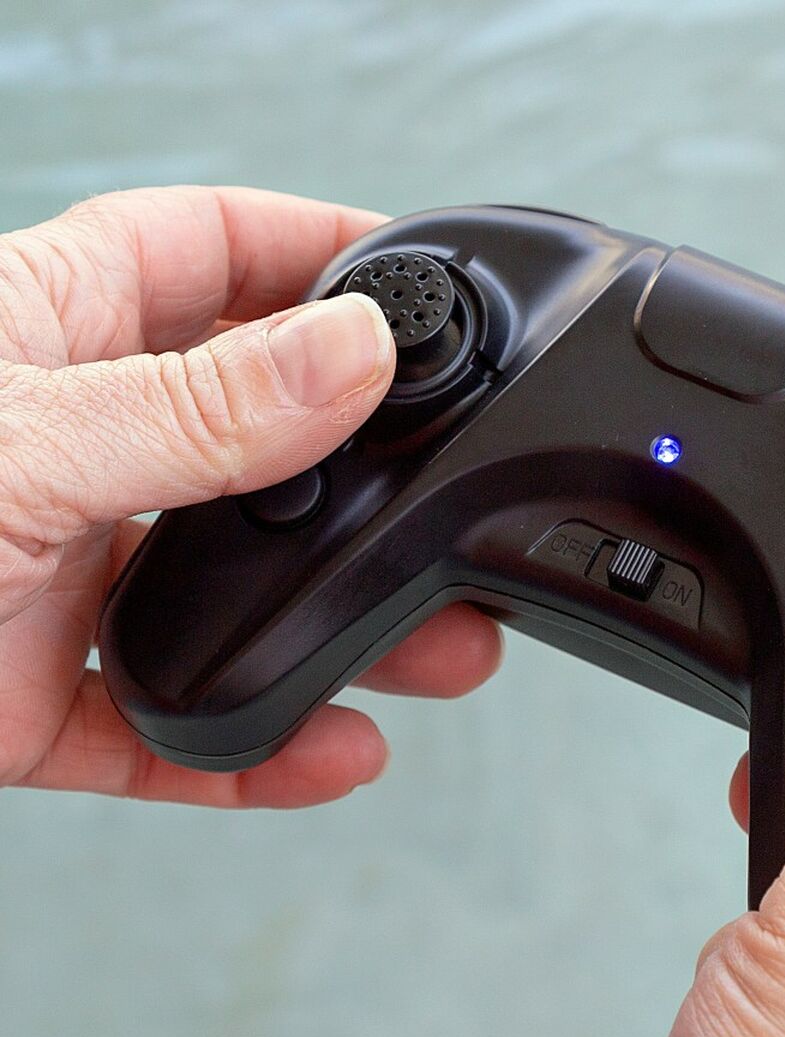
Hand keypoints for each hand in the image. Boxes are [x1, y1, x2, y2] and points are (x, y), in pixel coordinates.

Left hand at [0, 187, 500, 806]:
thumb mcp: (14, 446)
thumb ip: (189, 412)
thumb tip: (348, 353)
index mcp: (42, 336)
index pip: (209, 255)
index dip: (313, 249)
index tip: (415, 272)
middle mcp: (72, 448)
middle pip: (258, 438)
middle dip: (366, 467)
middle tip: (451, 493)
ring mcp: (65, 575)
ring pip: (238, 590)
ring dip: (345, 621)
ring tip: (444, 647)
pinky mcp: (47, 696)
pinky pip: (182, 719)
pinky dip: (261, 743)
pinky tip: (337, 749)